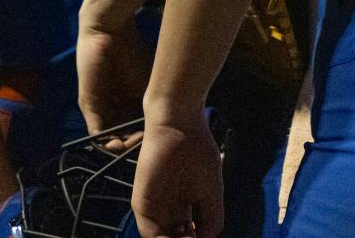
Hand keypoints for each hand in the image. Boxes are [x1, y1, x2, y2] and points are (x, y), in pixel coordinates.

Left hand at [78, 20, 153, 141]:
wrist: (110, 33)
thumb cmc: (132, 54)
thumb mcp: (149, 83)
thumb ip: (154, 102)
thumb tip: (172, 124)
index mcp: (128, 105)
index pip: (135, 131)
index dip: (146, 141)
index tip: (159, 142)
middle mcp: (113, 110)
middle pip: (123, 138)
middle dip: (135, 147)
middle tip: (149, 149)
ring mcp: (100, 109)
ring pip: (110, 139)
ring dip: (123, 147)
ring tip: (139, 147)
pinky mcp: (89, 106)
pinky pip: (97, 132)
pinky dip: (109, 141)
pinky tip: (124, 142)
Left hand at [133, 112, 221, 237]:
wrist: (178, 127)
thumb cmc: (198, 151)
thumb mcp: (212, 190)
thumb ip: (212, 217)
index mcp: (187, 204)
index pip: (191, 233)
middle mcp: (170, 208)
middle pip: (176, 237)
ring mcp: (155, 207)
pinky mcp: (142, 204)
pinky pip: (148, 232)